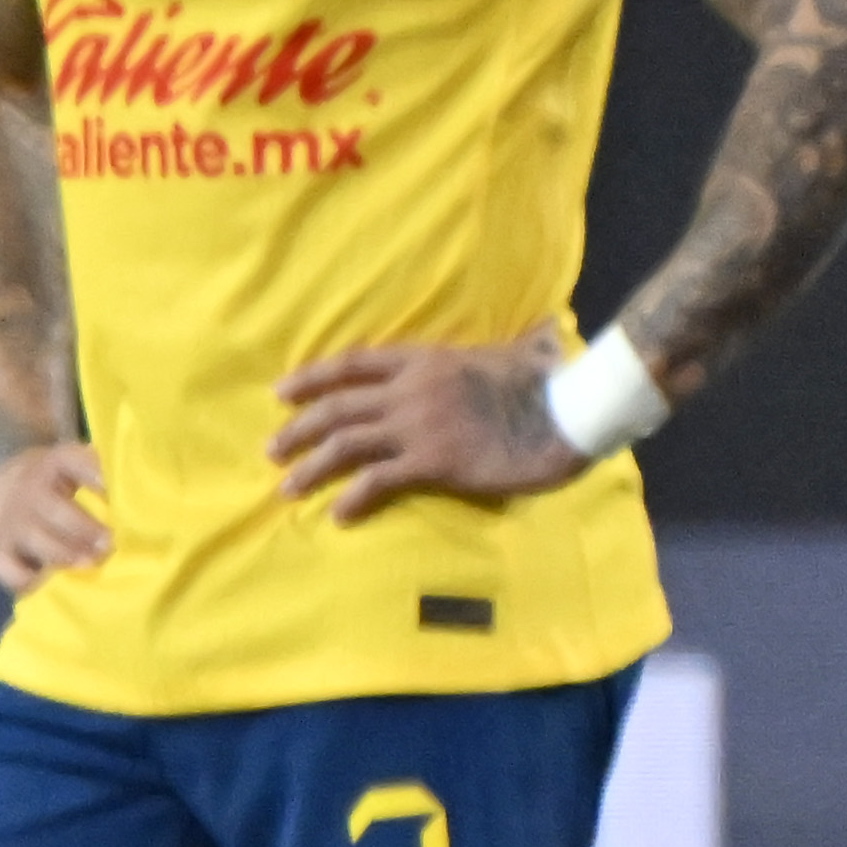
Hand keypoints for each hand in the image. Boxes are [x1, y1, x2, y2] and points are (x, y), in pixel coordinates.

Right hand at [0, 439, 115, 591]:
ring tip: (90, 565)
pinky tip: (50, 583)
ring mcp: (11, 522)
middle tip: (110, 544)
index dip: (96, 477)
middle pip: (55, 510)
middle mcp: (29, 491)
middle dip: (85, 529)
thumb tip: (145, 490)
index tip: (115, 495)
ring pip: (35, 540)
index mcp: (55, 464)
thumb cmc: (58, 481)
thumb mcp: (76, 463)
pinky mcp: (0, 550)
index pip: (74, 463)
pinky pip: (8, 569)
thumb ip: (103, 472)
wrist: (5, 487)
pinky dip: (28, 580)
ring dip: (64, 555)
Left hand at [273, 334, 582, 519]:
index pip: (352, 364)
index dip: (312, 377)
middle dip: (298, 429)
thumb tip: (532, 333)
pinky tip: (338, 513)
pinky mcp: (435, 461)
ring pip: (346, 443)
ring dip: (311, 466)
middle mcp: (411, 389)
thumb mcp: (509, 353)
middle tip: (272, 450)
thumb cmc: (548, 382)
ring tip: (288, 487)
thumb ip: (495, 349)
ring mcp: (420, 425)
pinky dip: (353, 497)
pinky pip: (379, 479)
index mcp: (424, 360)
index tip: (281, 391)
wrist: (573, 410)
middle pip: (337, 407)